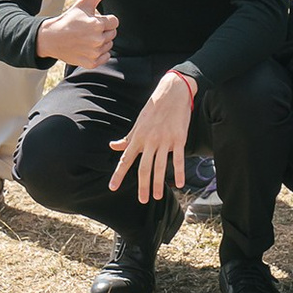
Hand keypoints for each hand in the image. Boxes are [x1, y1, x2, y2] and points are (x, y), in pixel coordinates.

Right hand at [36, 0, 116, 67]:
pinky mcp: (92, 63)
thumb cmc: (70, 19)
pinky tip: (88, 47)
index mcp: (97, 25)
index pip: (114, 21)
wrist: (52, 39)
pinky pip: (105, 57)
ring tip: (86, 38)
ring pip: (109, 45)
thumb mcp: (84, 3)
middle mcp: (97, 40)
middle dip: (103, 30)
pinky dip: (99, 53)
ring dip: (101, 41)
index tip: (93, 20)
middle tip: (87, 29)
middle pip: (112, 33)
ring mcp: (94, 53)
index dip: (105, 20)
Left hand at [108, 71, 193, 203]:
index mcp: (137, 137)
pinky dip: (179, 172)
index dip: (118, 175)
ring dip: (158, 183)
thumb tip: (113, 146)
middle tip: (142, 200)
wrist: (173, 92)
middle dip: (142, 186)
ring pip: (160, 166)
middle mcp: (149, 141)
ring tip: (158, 197)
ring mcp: (165, 140)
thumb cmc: (154, 108)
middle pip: (144, 168)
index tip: (112, 188)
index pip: (125, 160)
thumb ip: (127, 138)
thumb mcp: (138, 123)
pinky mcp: (179, 139)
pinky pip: (179, 159)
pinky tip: (179, 184)